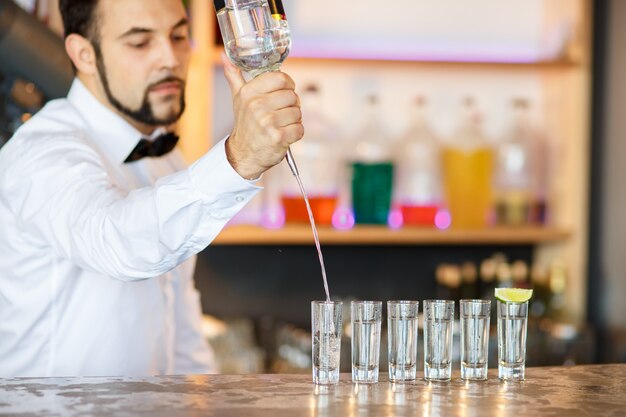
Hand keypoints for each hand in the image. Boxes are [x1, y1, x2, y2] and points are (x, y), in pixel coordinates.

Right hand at [222, 55, 303, 179]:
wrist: (244, 154)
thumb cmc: (245, 124)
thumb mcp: (238, 98)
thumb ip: (234, 76)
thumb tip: (224, 56)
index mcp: (249, 93)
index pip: (280, 78)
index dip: (287, 84)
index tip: (284, 92)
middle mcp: (257, 106)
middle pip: (292, 95)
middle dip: (291, 105)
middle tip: (281, 113)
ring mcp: (268, 122)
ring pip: (298, 112)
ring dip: (294, 120)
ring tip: (281, 124)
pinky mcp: (278, 137)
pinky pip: (299, 128)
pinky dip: (296, 133)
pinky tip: (285, 135)